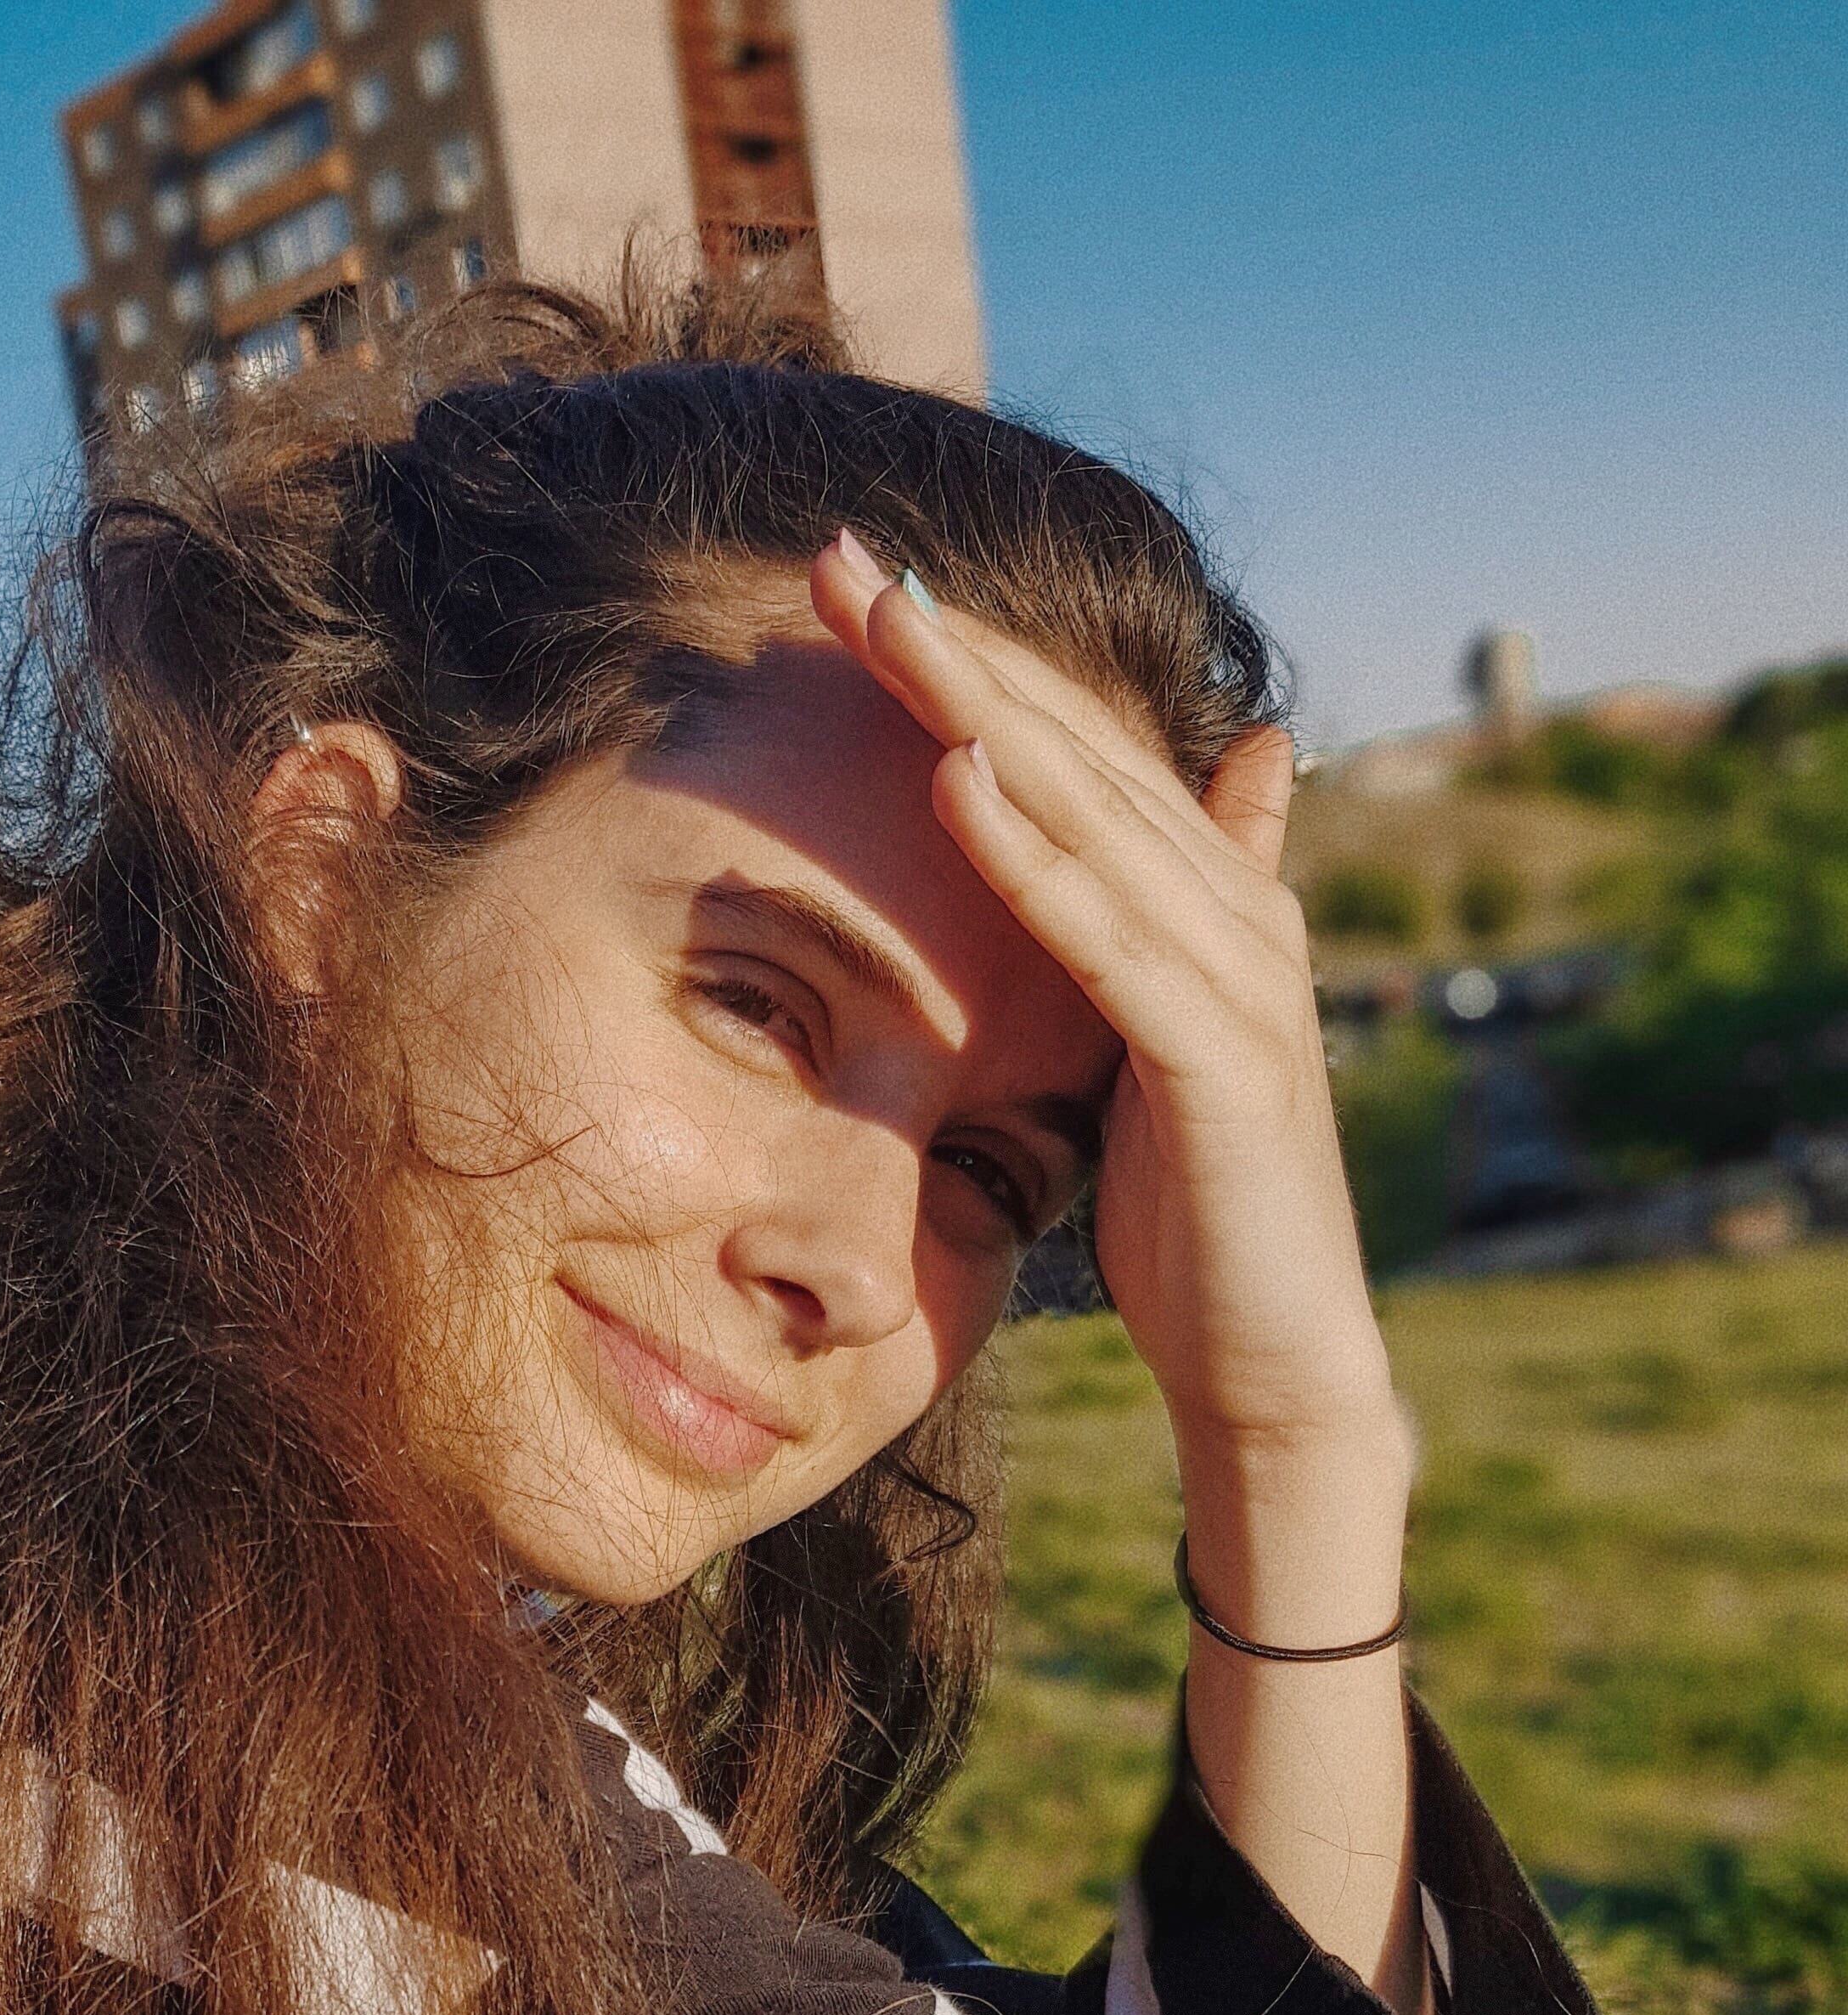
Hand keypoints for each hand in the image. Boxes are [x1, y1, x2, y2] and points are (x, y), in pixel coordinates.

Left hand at [808, 535, 1395, 1475]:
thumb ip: (1156, 925)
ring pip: (1088, 811)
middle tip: (837, 555)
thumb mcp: (1153, 1051)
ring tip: (884, 622)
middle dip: (955, 647)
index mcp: (1208, 899)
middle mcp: (1231, 909)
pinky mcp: (1219, 1057)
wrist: (1274, 1362)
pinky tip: (957, 780)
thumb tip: (1230, 777)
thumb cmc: (1199, 1215)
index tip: (854, 586)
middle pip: (1072, 746)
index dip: (967, 658)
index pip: (1067, 748)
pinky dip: (1033, 853)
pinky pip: (1107, 935)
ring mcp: (1234, 976)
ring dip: (979, 709)